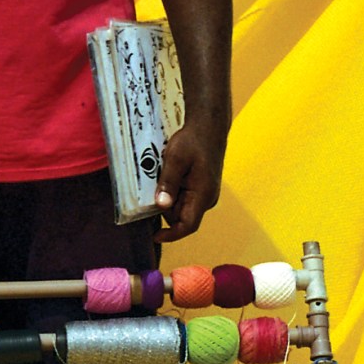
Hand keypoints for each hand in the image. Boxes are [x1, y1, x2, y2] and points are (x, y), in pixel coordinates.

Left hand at [153, 111, 226, 241]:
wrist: (209, 127)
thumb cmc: (194, 141)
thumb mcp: (176, 160)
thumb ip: (168, 183)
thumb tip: (162, 206)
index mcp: (203, 195)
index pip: (188, 225)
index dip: (171, 234)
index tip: (155, 236)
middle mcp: (207, 199)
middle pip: (180, 215)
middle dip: (165, 206)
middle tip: (154, 185)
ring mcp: (205, 194)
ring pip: (180, 206)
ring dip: (168, 197)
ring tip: (165, 174)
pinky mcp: (202, 188)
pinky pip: (183, 197)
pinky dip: (173, 190)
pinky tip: (170, 174)